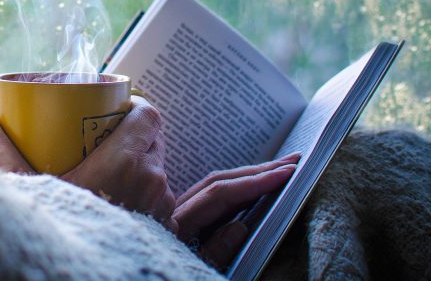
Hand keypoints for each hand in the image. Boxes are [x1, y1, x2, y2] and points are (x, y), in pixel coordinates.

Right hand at [0, 96, 175, 229]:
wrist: (77, 274)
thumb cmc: (62, 229)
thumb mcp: (29, 190)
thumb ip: (4, 155)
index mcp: (127, 160)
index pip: (148, 116)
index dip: (135, 108)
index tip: (116, 110)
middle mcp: (152, 179)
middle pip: (153, 140)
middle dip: (133, 135)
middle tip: (106, 140)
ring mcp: (161, 206)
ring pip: (158, 170)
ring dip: (140, 167)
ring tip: (112, 171)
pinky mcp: (164, 228)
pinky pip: (160, 200)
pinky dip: (144, 196)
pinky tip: (124, 201)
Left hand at [174, 154, 300, 269]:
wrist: (138, 280)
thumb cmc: (170, 271)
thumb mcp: (194, 269)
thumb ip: (215, 252)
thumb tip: (240, 226)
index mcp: (177, 224)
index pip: (221, 194)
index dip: (255, 182)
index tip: (286, 173)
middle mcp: (175, 211)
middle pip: (220, 181)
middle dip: (258, 170)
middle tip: (293, 161)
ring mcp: (177, 211)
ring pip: (216, 184)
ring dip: (249, 174)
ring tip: (280, 167)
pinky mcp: (180, 216)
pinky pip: (211, 194)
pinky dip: (236, 185)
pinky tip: (254, 183)